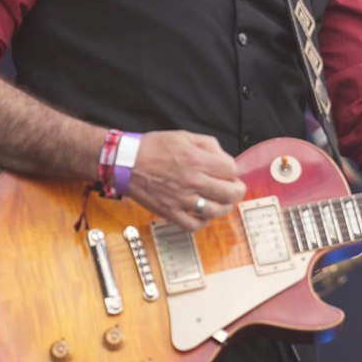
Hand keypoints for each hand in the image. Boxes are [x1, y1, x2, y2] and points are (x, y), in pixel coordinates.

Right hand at [125, 130, 246, 231]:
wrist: (124, 162)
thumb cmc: (153, 147)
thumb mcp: (184, 136)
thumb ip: (208, 145)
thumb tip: (224, 158)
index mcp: (197, 160)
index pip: (231, 170)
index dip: (233, 171)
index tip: (228, 172)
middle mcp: (192, 181)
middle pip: (230, 193)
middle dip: (237, 191)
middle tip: (234, 189)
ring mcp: (181, 199)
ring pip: (215, 211)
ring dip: (224, 208)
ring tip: (221, 203)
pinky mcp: (169, 212)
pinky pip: (193, 225)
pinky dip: (202, 223)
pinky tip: (202, 215)